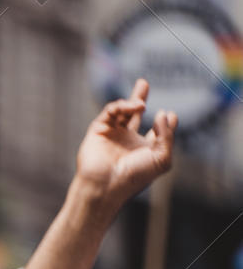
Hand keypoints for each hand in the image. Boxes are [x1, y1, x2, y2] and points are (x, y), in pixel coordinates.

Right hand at [72, 78, 176, 210]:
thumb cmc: (134, 177)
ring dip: (133, 102)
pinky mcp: (98, 131)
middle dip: (138, 98)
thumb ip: (167, 134)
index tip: (169, 115)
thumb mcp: (162, 157)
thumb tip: (163, 113)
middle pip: (133, 115)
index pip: (154, 131)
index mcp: (142, 150)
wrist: (107, 185)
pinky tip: (135, 107)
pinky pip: (110, 112)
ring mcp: (111, 135)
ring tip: (141, 105)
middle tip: (143, 83)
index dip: (164, 122)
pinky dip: (122, 106)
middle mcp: (126, 141)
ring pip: (121, 111)